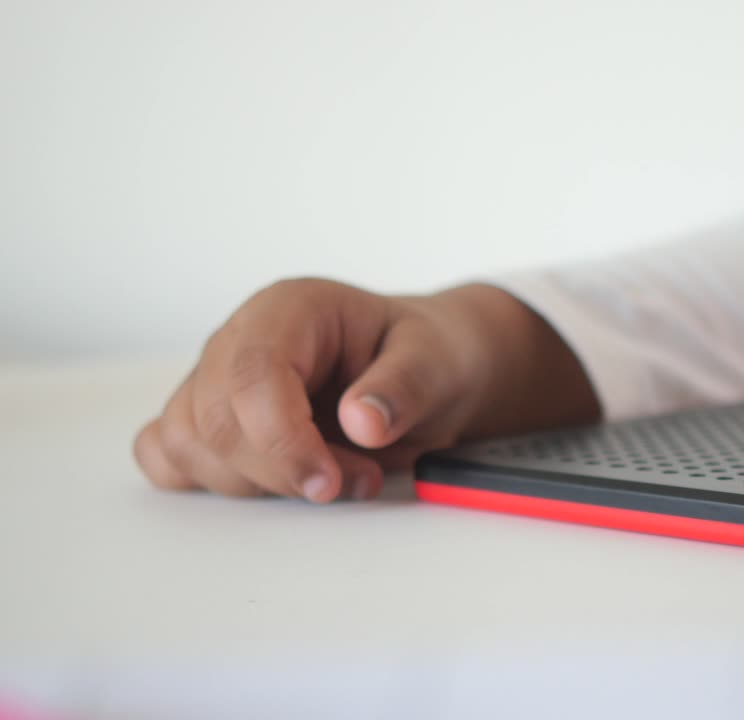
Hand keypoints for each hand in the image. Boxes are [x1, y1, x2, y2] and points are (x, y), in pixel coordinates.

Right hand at [134, 280, 598, 501]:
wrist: (423, 369)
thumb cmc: (426, 356)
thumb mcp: (436, 363)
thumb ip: (402, 389)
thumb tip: (361, 423)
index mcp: (290, 310)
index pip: (252, 374)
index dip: (282, 440)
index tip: (328, 484)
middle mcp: (240, 339)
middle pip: (217, 421)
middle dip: (285, 471)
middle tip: (359, 480)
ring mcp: (216, 380)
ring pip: (191, 447)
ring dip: (261, 484)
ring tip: (338, 476)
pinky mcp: (209, 419)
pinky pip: (172, 457)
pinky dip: (216, 482)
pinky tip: (277, 479)